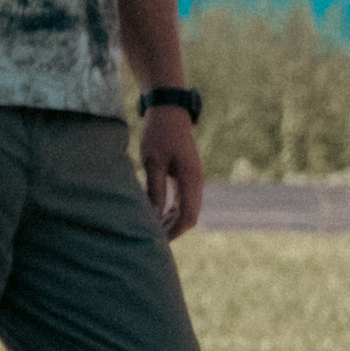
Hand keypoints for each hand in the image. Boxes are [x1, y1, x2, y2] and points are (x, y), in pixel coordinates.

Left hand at [139, 103, 204, 240]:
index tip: (157, 240)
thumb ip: (155, 189)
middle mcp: (197, 182)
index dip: (174, 231)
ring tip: (153, 229)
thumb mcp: (152, 161)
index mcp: (191, 179)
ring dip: (173, 221)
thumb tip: (154, 215)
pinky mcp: (188, 175)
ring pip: (188, 209)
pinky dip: (173, 210)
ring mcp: (194, 179)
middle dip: (174, 229)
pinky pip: (184, 200)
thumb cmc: (159, 133)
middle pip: (190, 216)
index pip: (188, 216)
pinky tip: (158, 215)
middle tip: (153, 238)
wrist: (169, 110)